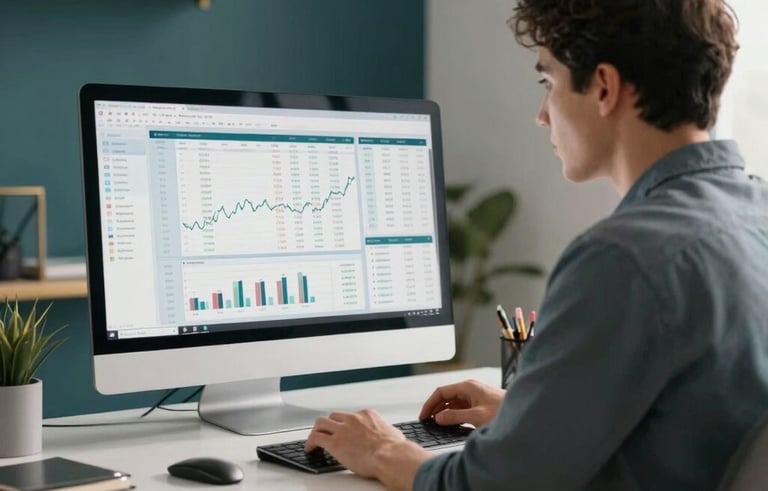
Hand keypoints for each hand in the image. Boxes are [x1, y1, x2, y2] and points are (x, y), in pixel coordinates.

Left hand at [305, 409, 429, 487]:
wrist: (389, 456)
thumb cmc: (394, 449)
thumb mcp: (394, 433)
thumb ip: (388, 432)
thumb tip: (392, 436)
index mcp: (367, 415)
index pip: (351, 416)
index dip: (346, 424)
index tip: (345, 431)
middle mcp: (353, 419)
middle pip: (334, 416)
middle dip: (330, 424)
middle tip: (327, 432)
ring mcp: (343, 429)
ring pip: (321, 423)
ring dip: (317, 430)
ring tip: (314, 439)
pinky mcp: (335, 442)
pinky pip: (316, 438)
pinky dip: (310, 443)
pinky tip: (310, 449)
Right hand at [419, 379, 504, 426]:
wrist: (523, 415)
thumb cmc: (504, 413)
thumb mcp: (476, 417)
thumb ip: (455, 416)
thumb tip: (439, 418)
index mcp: (468, 386)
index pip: (441, 392)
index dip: (430, 404)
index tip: (423, 416)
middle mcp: (471, 389)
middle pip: (446, 396)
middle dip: (436, 408)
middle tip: (428, 421)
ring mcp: (476, 396)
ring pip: (454, 402)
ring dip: (445, 412)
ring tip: (437, 424)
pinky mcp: (480, 403)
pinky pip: (462, 407)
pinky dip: (454, 414)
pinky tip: (451, 423)